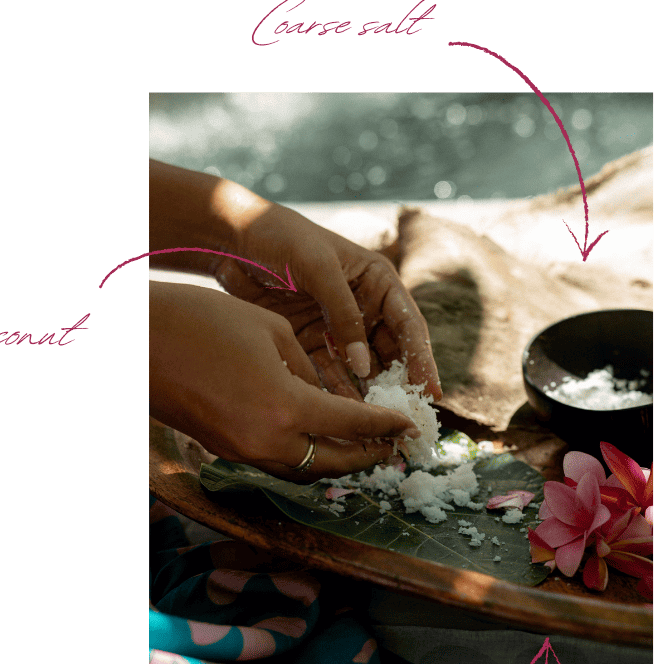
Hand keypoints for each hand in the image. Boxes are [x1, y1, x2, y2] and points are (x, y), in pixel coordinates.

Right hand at [149, 281, 417, 481]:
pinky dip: (306, 456)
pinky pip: (279, 462)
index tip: (411, 427)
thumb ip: (308, 368)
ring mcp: (244, 451)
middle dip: (368, 456)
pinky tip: (319, 439)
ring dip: (337, 461)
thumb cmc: (204, 321)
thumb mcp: (271, 332)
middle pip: (334, 463)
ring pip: (306, 470)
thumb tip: (326, 393)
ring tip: (364, 447)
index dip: (387, 426)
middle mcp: (269, 441)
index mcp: (287, 407)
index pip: (353, 425)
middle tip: (394, 446)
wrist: (139, 343)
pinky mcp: (226, 451)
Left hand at [214, 202, 442, 402]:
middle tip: (406, 416)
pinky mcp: (311, 341)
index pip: (408, 326)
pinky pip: (330, 372)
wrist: (232, 238)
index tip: (430, 390)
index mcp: (377, 282)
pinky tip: (344, 416)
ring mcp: (337, 327)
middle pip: (390, 353)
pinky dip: (337, 393)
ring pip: (361, 368)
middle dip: (398, 384)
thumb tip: (365, 367)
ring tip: (376, 424)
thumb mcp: (319, 268)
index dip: (422, 359)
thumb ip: (344, 316)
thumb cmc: (282, 238)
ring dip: (369, 394)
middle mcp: (364, 307)